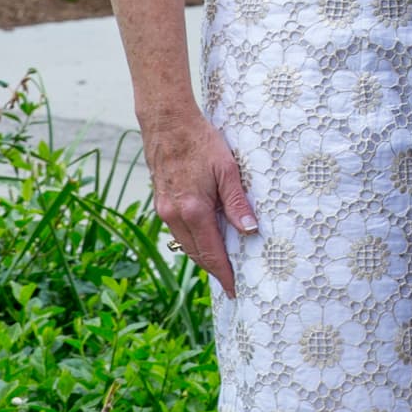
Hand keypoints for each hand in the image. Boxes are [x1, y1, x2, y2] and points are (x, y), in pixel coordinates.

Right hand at [143, 109, 258, 295]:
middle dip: (214, 270)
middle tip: (232, 282)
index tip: (235, 289)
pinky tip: (204, 240)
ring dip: (202, 256)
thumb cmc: (200, 140)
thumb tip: (250, 229)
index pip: (212, 253)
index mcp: (194, 210)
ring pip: (185, 244)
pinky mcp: (161, 201)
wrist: (167, 122)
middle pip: (197, 254)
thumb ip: (237, 201)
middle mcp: (175, 215)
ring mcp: (165, 209)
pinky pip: (178, 231)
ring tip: (221, 265)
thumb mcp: (227, 169)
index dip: (224, 274)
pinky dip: (192, 241)